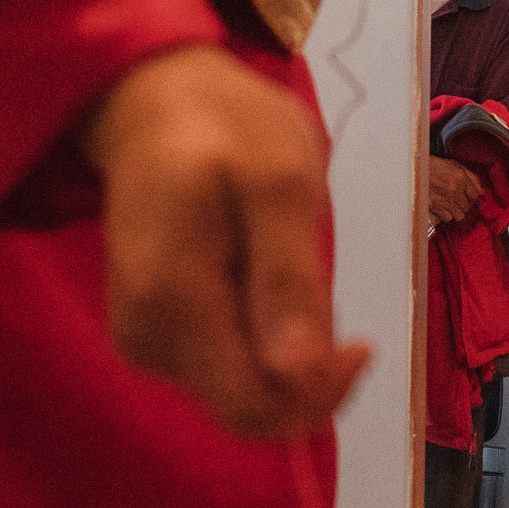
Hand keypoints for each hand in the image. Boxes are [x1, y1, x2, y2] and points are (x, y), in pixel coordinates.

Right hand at [85, 45, 370, 439]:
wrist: (156, 101)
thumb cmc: (226, 130)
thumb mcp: (280, 185)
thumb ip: (289, 282)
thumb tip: (299, 378)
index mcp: (172, 305)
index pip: (254, 406)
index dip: (320, 392)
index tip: (361, 340)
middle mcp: (148, 340)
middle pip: (252, 406)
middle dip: (308, 369)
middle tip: (321, 282)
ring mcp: (148, 340)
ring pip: (247, 389)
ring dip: (289, 347)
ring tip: (286, 262)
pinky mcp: (158, 333)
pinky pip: (232, 365)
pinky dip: (268, 335)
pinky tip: (266, 276)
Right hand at [428, 155, 484, 223]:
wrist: (412, 169)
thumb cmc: (432, 165)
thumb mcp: (453, 164)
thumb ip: (470, 176)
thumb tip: (482, 191)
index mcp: (460, 177)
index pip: (476, 195)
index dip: (471, 197)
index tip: (467, 196)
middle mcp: (454, 190)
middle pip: (467, 207)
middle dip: (462, 204)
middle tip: (455, 200)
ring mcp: (444, 200)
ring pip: (458, 215)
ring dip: (454, 211)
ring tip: (447, 204)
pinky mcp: (434, 207)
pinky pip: (446, 218)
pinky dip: (444, 215)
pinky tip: (439, 207)